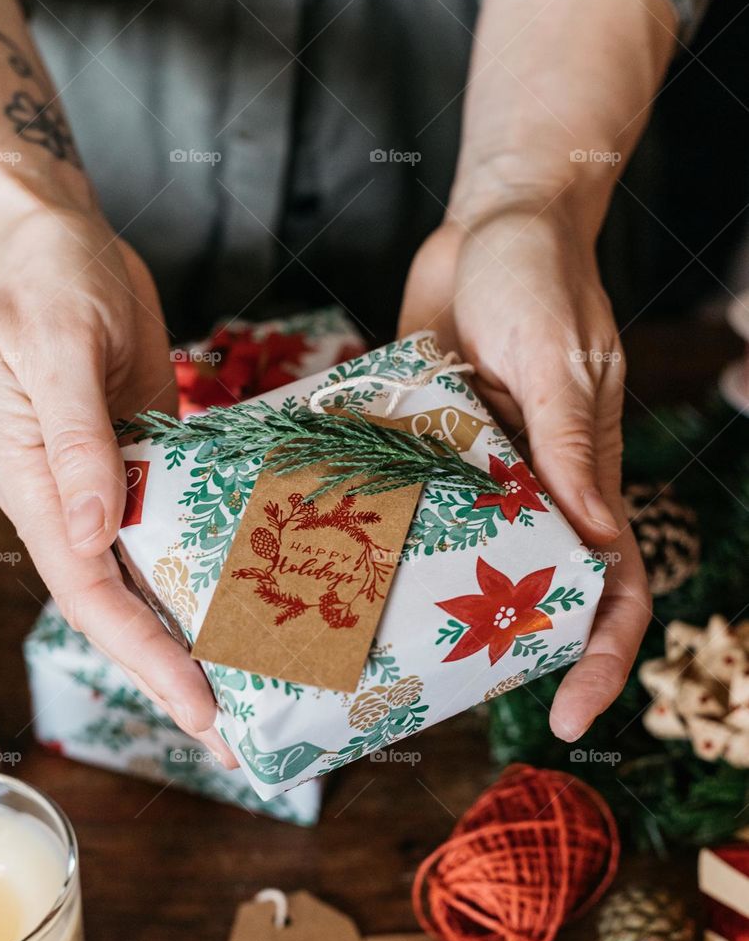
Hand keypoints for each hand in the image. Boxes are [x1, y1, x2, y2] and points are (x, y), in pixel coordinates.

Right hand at [0, 207, 233, 765]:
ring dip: (192, 634)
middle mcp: (66, 499)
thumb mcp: (56, 346)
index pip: (87, 590)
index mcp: (30, 482)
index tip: (196, 699)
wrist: (60, 237)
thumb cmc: (48, 279)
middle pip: (117, 605)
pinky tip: (248, 601)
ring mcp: (106, 483)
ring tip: (251, 691)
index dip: (140, 650)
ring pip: (148, 578)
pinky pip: (174, 529)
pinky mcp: (145, 460)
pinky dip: (205, 572)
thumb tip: (90, 532)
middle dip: (170, 671)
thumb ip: (74, 439)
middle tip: (232, 734)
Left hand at [399, 206, 650, 740]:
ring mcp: (474, 470)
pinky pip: (407, 499)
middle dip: (498, 652)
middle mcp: (531, 487)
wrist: (487, 222)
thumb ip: (568, 446)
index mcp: (581, 478)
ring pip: (457, 555)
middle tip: (436, 697)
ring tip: (367, 652)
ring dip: (424, 601)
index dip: (601, 657)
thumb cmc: (540, 278)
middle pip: (527, 591)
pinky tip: (327, 565)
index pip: (612, 586)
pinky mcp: (424, 442)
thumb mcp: (558, 360)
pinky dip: (378, 532)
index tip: (570, 718)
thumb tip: (595, 539)